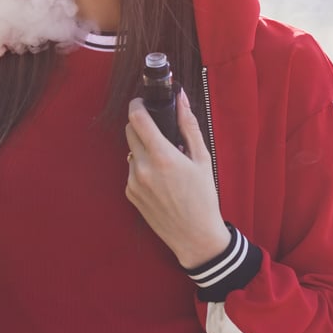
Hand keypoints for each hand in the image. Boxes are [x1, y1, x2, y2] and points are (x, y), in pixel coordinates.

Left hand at [125, 89, 230, 267]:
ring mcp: (133, 182)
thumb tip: (181, 97)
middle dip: (141, 125)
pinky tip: (160, 180)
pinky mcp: (129, 194)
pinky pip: (131, 170)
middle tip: (158, 131)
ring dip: (142, 149)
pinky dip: (142, 168)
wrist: (195, 236)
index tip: (142, 101)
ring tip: (164, 162)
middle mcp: (142, 168)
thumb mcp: (202, 158)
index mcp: (162, 156)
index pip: (137, 118)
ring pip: (131, 152)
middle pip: (129, 131)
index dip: (137, 104)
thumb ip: (189, 125)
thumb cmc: (203, 197)